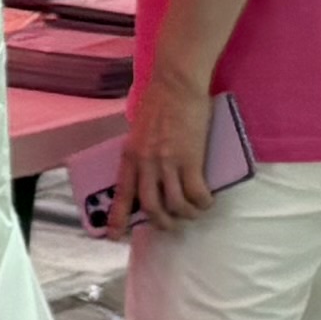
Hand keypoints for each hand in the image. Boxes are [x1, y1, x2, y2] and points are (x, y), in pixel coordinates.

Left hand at [118, 72, 219, 232]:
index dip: (117, 217)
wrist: (176, 84)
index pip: (121, 193)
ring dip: (185, 214)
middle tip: (171, 225)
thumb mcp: (139, 130)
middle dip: (161, 223)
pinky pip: (196, 193)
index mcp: (130, 155)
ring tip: (193, 212)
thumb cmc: (159, 102)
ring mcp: (167, 162)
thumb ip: (141, 152)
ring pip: (174, 204)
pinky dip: (202, 202)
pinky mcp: (190, 159)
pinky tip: (207, 201)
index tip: (113, 236)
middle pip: (150, 207)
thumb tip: (147, 171)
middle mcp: (145, 162)